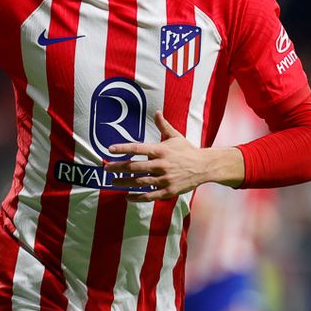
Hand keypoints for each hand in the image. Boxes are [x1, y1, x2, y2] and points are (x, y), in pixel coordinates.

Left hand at [104, 111, 242, 201]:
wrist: (204, 166)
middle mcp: (161, 164)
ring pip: (140, 182)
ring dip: (125, 182)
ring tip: (113, 182)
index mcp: (161, 150)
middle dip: (118, 167)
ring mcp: (165, 179)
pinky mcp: (168, 191)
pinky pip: (150, 196)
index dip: (123, 148)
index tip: (110, 149)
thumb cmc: (188, 150)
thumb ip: (164, 126)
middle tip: (106, 168)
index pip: (138, 148)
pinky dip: (137, 197)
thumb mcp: (176, 137)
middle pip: (135, 167)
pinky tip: (127, 197)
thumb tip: (157, 112)